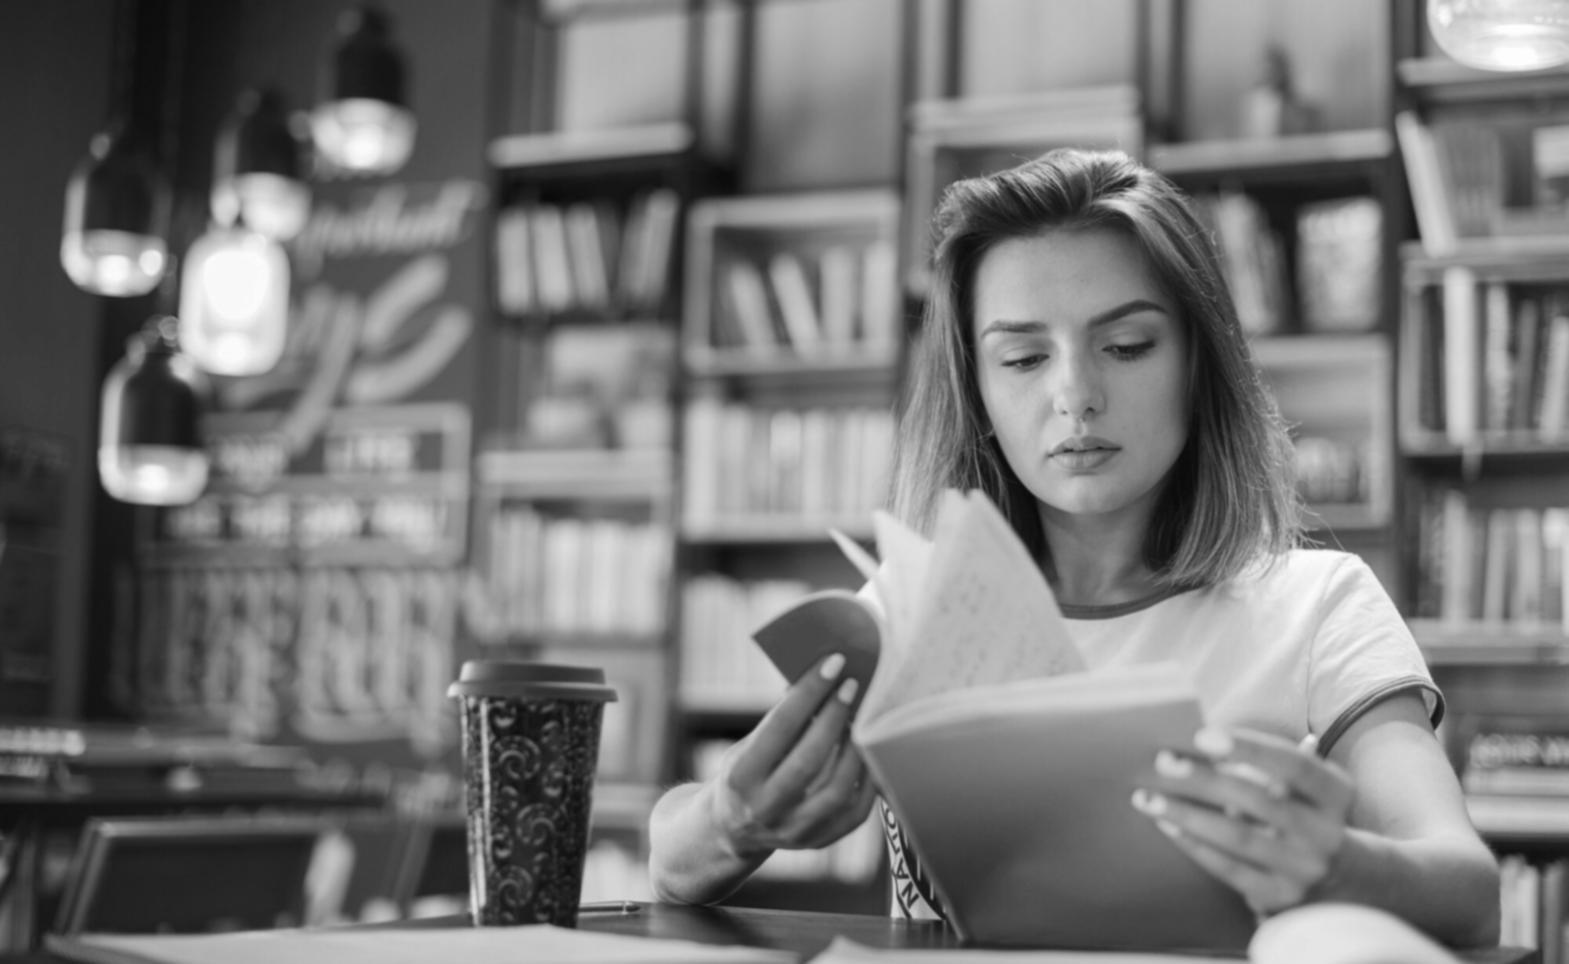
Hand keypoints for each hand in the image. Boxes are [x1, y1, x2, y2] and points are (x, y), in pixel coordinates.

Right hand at [707, 653, 877, 859]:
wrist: (730, 830)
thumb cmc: (744, 774)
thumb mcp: (746, 746)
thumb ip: (780, 721)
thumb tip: (821, 678)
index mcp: (740, 776)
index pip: (780, 728)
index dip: (809, 693)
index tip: (833, 663)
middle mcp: (764, 808)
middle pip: (809, 760)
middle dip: (834, 717)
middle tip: (852, 685)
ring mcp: (792, 831)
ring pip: (836, 790)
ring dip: (854, 748)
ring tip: (861, 719)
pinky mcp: (816, 843)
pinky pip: (855, 813)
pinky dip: (868, 781)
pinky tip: (869, 753)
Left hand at [1132, 727, 1354, 916]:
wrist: (1344, 878)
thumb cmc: (1304, 811)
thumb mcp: (1305, 786)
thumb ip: (1266, 764)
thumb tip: (1199, 745)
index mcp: (1335, 793)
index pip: (1294, 765)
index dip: (1249, 748)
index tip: (1200, 736)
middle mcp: (1325, 832)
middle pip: (1259, 800)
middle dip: (1205, 779)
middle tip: (1162, 761)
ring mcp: (1303, 868)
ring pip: (1238, 837)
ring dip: (1186, 814)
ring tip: (1146, 797)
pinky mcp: (1279, 896)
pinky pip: (1228, 868)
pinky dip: (1194, 844)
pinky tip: (1165, 825)